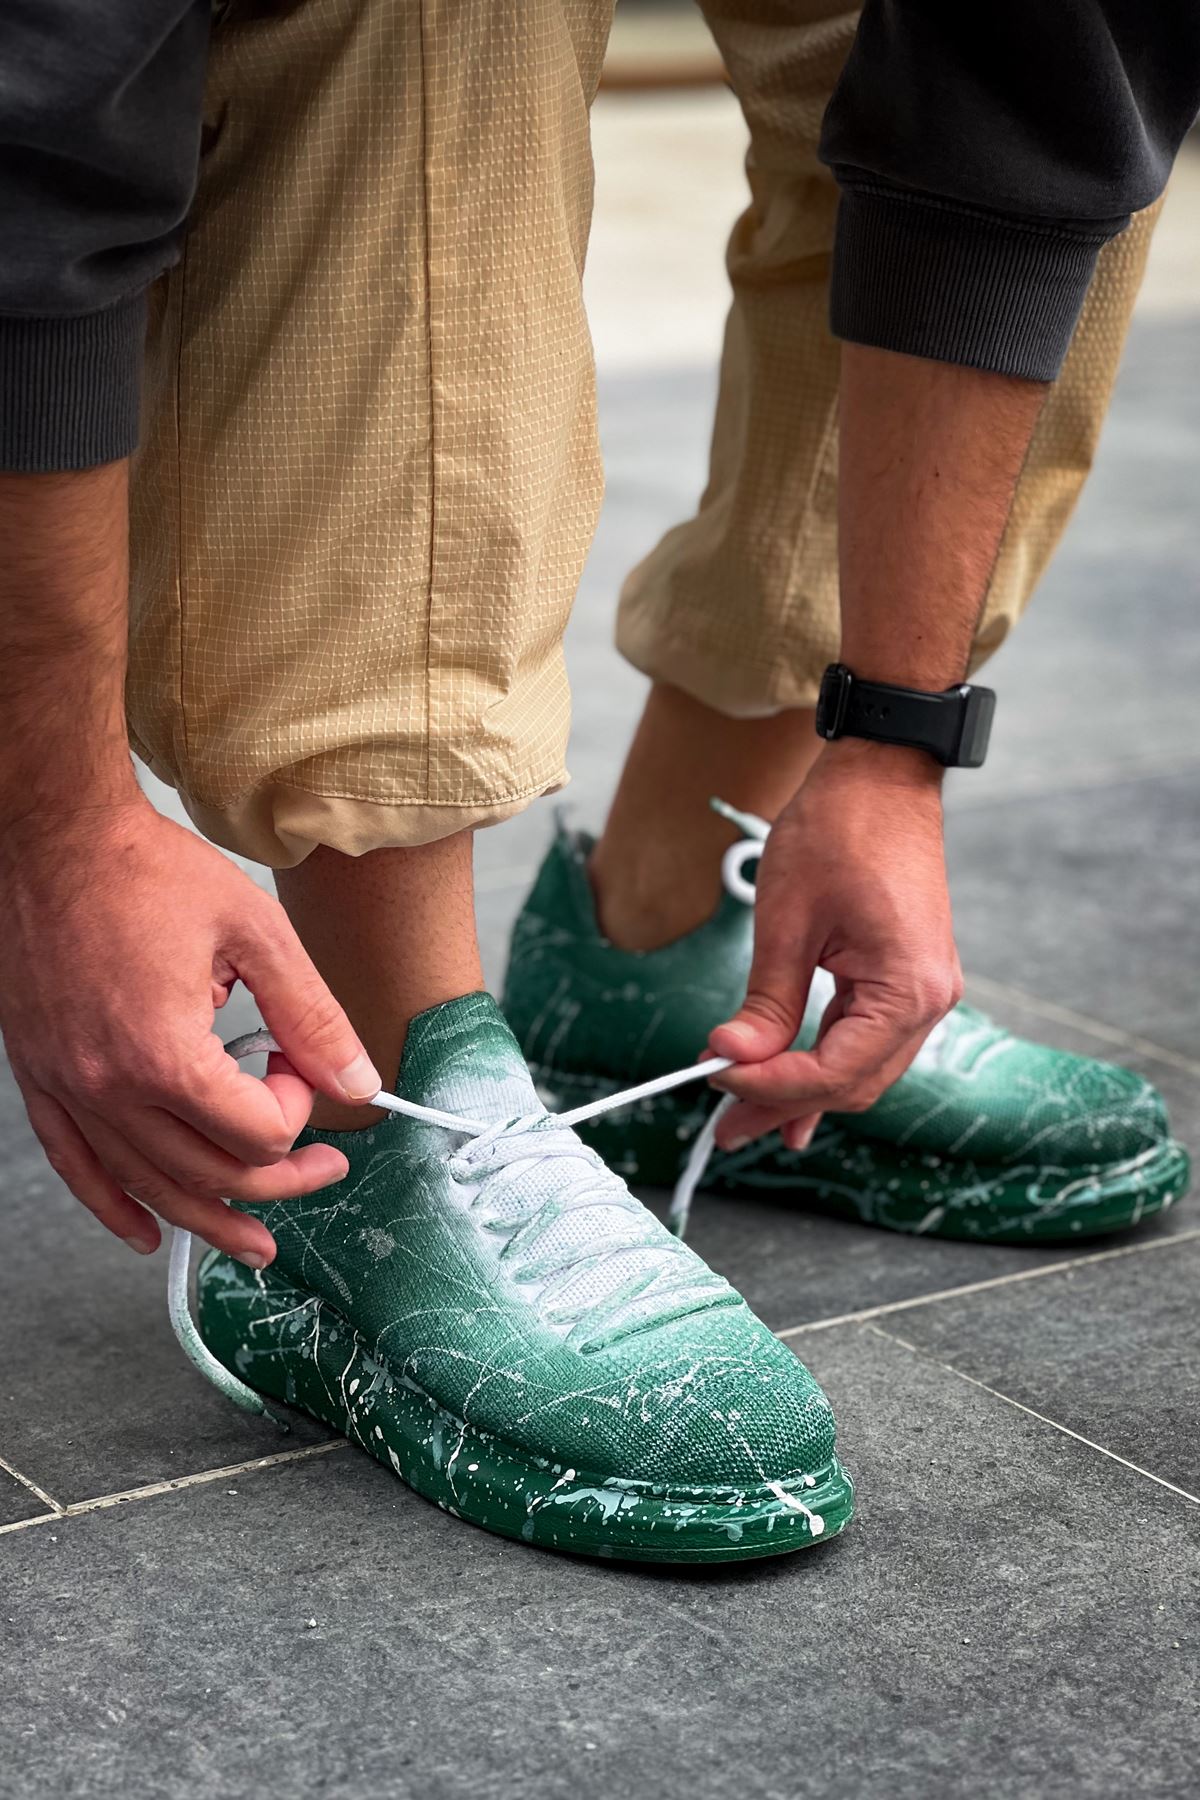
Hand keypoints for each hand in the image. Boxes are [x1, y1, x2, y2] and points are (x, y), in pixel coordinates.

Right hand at [0, 800, 378, 1263]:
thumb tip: (360, 1080)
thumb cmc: (149, 871)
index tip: (298, 1063)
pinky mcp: (40, 1076)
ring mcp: (66, 1085)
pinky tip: (146, 1231)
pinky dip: (113, 1206)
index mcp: (163, 1051)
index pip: (253, 1130)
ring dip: (206, 1220)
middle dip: (277, 1179)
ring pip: (144, 1185)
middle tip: (323, 1168)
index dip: (296, 1108)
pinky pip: (75, 1165)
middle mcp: (107, 1084)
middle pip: (205, 1172)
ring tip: (254, 1243)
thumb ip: (312, 1014)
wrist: (56, 836)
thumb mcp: (255, 931)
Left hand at [708, 740, 962, 1149]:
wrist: (882, 773)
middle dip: (783, 1106)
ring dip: (803, 1093)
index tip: (714, 1079)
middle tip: (722, 1130)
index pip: (833, 1071)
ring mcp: (924, 991)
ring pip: (861, 1070)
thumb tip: (730, 1057)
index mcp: (907, 988)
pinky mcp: (909, 978)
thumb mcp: (787, 920)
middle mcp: (930, 1000)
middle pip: (852, 1083)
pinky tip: (790, 1091)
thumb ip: (765, 1002)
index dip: (769, 1087)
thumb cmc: (839, 830)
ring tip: (745, 1119)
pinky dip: (824, 1063)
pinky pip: (866, 1040)